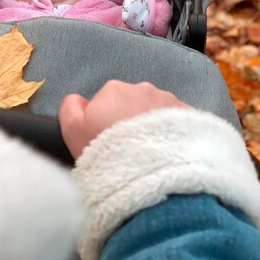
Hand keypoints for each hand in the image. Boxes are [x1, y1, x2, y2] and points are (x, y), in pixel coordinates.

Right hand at [59, 80, 190, 158]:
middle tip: (128, 150)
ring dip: (152, 127)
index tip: (107, 143)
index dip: (104, 123)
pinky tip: (168, 152)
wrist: (149, 170)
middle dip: (130, 122)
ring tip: (150, 153)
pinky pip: (177, 121)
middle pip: (132, 104)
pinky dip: (172, 133)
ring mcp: (168, 100)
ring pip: (155, 112)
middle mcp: (142, 89)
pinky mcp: (189, 115)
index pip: (105, 102)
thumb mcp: (72, 131)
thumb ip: (70, 108)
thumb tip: (77, 100)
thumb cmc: (106, 151)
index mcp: (113, 90)